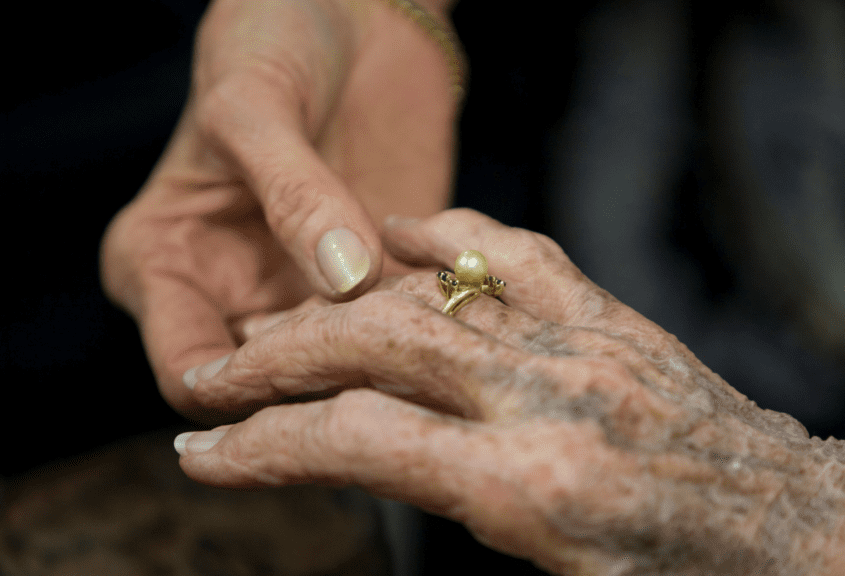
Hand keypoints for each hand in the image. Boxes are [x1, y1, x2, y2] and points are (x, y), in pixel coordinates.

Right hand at [100, 0, 459, 419]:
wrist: (354, 9)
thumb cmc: (271, 35)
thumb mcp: (256, 104)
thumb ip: (293, 194)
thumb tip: (343, 282)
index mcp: (166, 263)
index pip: (187, 371)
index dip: (236, 393)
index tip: (301, 381)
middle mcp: (236, 293)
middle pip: (270, 387)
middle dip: (325, 388)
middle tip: (386, 367)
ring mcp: (310, 293)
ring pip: (343, 370)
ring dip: (387, 363)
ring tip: (432, 334)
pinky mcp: (379, 280)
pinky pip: (403, 328)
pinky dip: (430, 327)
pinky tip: (460, 306)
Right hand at [176, 209, 844, 575]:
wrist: (791, 524)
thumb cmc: (674, 571)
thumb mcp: (550, 568)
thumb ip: (450, 508)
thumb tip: (356, 463)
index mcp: (528, 487)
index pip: (355, 443)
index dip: (261, 447)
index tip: (202, 452)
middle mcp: (545, 397)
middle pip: (373, 347)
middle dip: (274, 360)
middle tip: (210, 377)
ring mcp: (578, 341)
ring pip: (426, 292)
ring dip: (334, 304)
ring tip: (276, 324)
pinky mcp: (606, 313)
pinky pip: (509, 251)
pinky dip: (441, 236)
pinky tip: (391, 238)